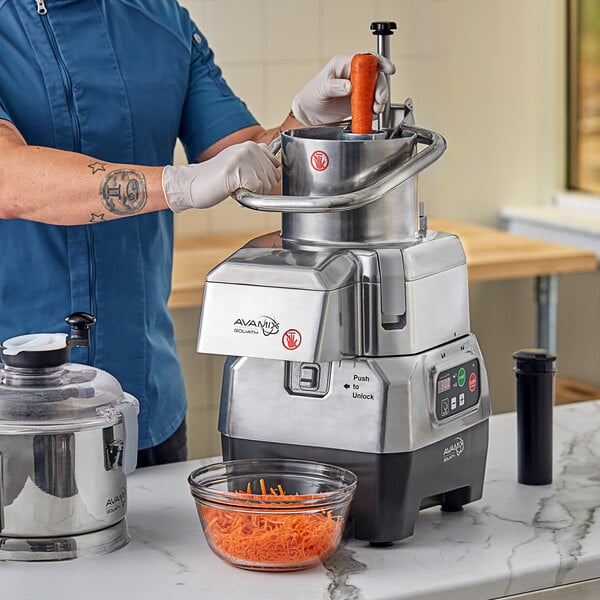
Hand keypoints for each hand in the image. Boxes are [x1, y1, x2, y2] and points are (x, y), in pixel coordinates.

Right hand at [162, 141, 279, 211]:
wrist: (192, 184)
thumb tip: (277, 171)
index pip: (276, 167)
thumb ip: (257, 164)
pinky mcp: (238, 169)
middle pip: (273, 178)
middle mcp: (250, 148)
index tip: (249, 182)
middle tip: (238, 185)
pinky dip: (246, 196)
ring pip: (266, 185)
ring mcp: (244, 157)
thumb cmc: (215, 180)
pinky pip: (257, 190)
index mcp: (252, 146)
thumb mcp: (240, 166)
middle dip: (258, 189)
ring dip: (251, 193)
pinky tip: (231, 189)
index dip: (265, 180)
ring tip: (234, 186)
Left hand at [291, 53, 395, 125]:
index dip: (379, 61)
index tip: (387, 69)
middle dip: (381, 86)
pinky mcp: (359, 102)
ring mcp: (358, 89)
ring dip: (380, 99)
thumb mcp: (320, 89)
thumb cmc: (311, 96)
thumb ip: (333, 86)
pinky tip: (372, 113)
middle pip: (375, 75)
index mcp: (344, 64)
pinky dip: (375, 108)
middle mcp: (353, 75)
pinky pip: (372, 103)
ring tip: (376, 108)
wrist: (309, 113)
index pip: (366, 58)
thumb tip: (349, 86)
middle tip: (379, 99)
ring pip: (376, 89)